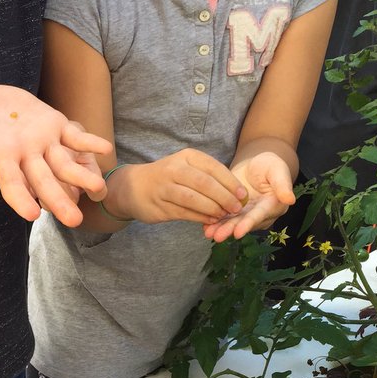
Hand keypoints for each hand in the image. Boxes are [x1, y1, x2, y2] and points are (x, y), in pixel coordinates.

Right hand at [0, 85, 109, 226]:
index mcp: (2, 159)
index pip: (12, 184)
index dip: (20, 199)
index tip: (32, 215)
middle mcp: (25, 156)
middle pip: (44, 182)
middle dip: (59, 200)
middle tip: (74, 221)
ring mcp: (42, 142)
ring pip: (65, 163)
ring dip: (81, 175)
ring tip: (99, 188)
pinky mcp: (54, 125)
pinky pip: (74, 137)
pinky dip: (88, 143)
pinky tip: (104, 148)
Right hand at [127, 149, 248, 224]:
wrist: (133, 187)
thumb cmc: (168, 177)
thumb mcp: (187, 167)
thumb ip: (209, 177)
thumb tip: (235, 194)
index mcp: (186, 157)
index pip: (213, 168)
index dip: (230, 182)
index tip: (243, 195)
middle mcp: (174, 170)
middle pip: (204, 184)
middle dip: (224, 197)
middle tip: (237, 208)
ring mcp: (164, 188)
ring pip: (193, 199)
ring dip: (212, 209)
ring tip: (224, 215)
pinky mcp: (159, 206)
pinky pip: (184, 213)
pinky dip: (200, 217)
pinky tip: (210, 220)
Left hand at [203, 151, 295, 242]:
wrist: (255, 166)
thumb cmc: (269, 165)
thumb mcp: (277, 170)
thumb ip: (283, 184)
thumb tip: (290, 200)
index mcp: (273, 206)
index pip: (259, 216)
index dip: (248, 223)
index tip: (238, 232)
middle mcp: (260, 215)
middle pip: (243, 223)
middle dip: (230, 230)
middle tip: (217, 236)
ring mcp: (246, 215)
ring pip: (232, 223)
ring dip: (220, 229)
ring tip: (208, 233)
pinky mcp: (234, 213)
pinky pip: (224, 219)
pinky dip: (214, 223)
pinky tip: (204, 227)